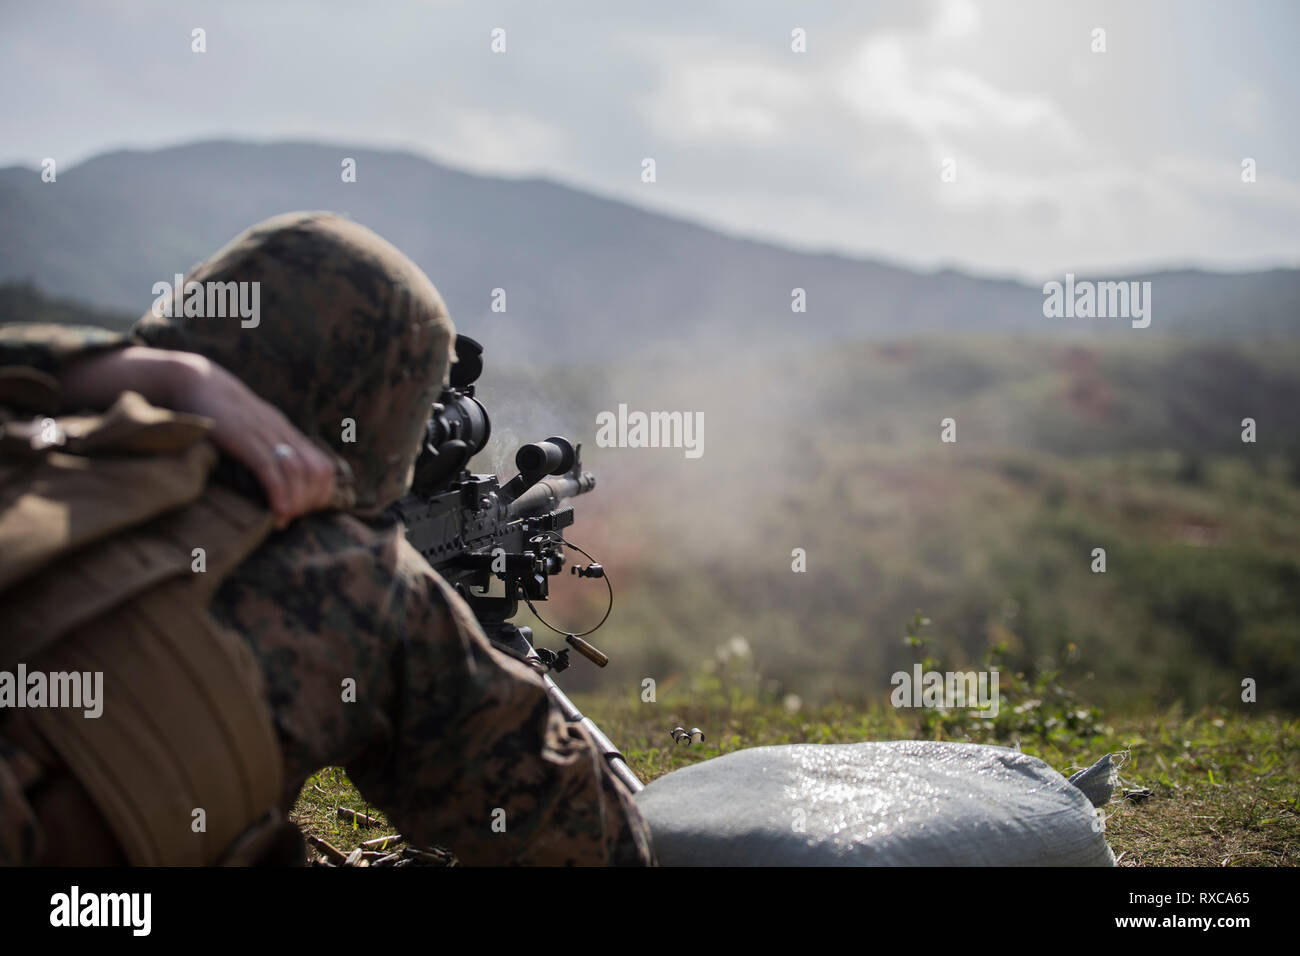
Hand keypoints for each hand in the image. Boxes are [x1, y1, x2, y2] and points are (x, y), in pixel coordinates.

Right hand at [164, 352, 337, 527]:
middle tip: (293, 517)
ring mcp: (265, 434)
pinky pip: (271, 469)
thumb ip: (264, 449)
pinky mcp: (245, 437)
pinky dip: (279, 493)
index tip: (304, 511)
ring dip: (296, 502)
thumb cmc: (218, 413)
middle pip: (317, 472)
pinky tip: (277, 512)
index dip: (322, 492)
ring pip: (298, 472)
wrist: (195, 382)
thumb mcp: (250, 429)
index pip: (324, 466)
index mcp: (286, 433)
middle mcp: (282, 433)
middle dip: (311, 501)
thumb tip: (271, 484)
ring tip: (283, 519)